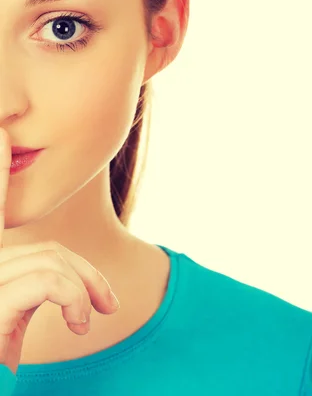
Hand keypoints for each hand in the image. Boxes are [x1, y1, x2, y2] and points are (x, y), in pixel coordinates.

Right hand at [0, 127, 118, 375]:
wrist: (3, 393)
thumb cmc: (0, 369)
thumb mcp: (11, 324)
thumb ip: (32, 286)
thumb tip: (64, 283)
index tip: (1, 135)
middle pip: (46, 248)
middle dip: (85, 274)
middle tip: (108, 305)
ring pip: (51, 260)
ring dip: (83, 290)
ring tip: (88, 321)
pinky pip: (47, 280)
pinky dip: (75, 297)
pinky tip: (82, 322)